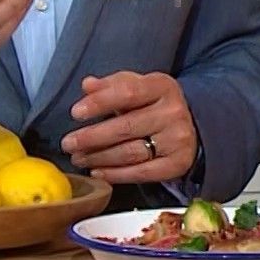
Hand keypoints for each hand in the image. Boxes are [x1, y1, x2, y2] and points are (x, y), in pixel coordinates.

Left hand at [61, 72, 197, 183]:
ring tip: (78, 158)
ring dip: (99, 158)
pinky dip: (115, 174)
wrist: (191, 126)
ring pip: (130, 152)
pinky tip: (97, 172)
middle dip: (92, 137)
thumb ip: (112, 85)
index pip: (128, 93)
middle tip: (68, 144)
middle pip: (126, 127)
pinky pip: (141, 172)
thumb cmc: (153, 104)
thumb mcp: (137, 86)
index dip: (100, 103)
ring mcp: (178, 140)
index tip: (76, 113)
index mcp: (162, 87)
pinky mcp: (177, 164)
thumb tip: (87, 85)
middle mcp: (173, 112)